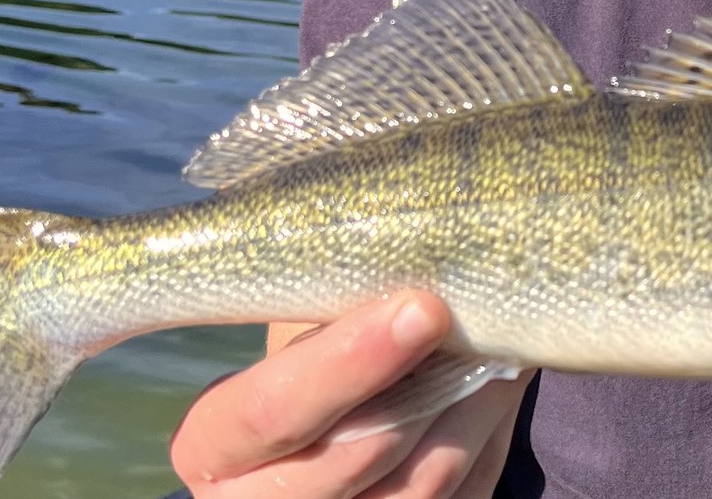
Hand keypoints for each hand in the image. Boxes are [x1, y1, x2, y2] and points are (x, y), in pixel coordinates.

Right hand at [168, 291, 533, 498]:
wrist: (341, 416)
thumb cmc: (315, 350)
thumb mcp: (299, 322)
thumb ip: (328, 300)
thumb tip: (409, 237)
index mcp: (215, 445)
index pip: (271, 411)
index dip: (345, 364)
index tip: (420, 308)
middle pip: (355, 460)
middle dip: (423, 387)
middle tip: (470, 318)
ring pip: (420, 486)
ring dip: (472, 408)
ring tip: (496, 339)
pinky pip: (461, 496)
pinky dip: (487, 438)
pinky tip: (497, 383)